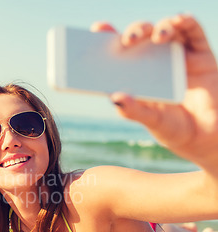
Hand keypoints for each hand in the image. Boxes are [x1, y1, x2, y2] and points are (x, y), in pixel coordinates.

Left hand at [104, 15, 217, 170]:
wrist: (207, 138)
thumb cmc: (174, 129)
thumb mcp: (151, 121)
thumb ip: (133, 110)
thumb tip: (114, 96)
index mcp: (136, 76)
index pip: (118, 52)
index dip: (107, 37)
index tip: (97, 29)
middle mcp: (154, 62)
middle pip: (141, 37)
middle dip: (133, 32)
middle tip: (127, 40)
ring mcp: (177, 56)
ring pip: (165, 30)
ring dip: (158, 27)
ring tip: (155, 36)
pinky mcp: (200, 54)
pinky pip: (193, 32)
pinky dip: (186, 22)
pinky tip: (179, 21)